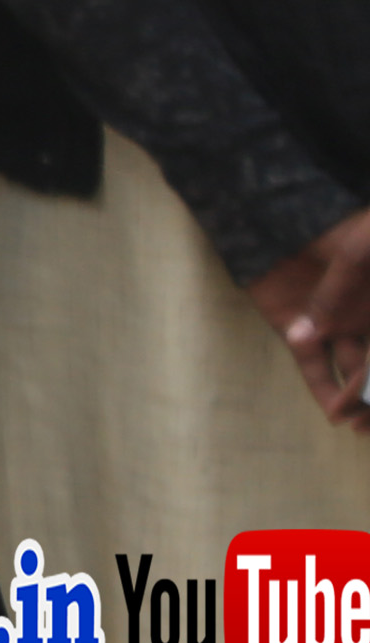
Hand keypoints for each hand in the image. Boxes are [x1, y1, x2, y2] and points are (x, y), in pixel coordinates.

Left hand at [241, 203, 369, 427]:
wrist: (282, 217)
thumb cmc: (340, 227)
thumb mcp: (357, 253)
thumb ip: (343, 292)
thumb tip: (317, 335)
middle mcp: (363, 319)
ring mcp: (334, 327)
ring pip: (352, 372)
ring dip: (357, 399)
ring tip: (359, 425)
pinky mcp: (297, 329)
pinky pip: (312, 365)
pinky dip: (323, 388)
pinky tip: (334, 412)